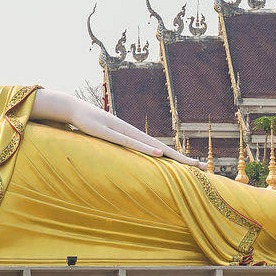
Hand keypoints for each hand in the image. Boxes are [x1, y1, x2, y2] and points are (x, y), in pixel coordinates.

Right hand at [30, 89, 199, 166]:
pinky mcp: (110, 133)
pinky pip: (130, 144)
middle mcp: (134, 134)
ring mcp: (123, 132)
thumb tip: (122, 161)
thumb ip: (114, 149)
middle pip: (162, 149)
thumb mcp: (104, 141)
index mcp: (134, 137)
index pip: (160, 150)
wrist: (72, 108)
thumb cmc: (89, 125)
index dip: (177, 159)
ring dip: (172, 156)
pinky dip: (145, 149)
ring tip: (190, 164)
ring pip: (151, 147)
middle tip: (203, 167)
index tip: (193, 167)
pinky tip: (158, 154)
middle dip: (183, 159)